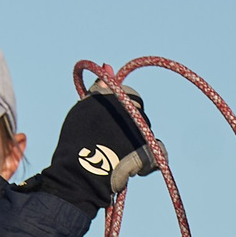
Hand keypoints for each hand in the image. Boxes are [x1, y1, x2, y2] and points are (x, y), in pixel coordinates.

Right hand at [46, 88, 159, 209]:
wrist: (80, 172)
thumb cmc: (77, 141)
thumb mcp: (84, 108)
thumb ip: (99, 89)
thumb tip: (108, 65)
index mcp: (115, 96)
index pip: (128, 96)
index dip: (118, 110)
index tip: (107, 125)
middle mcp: (131, 109)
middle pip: (138, 115)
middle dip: (127, 127)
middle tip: (109, 143)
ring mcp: (142, 130)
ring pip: (146, 133)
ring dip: (135, 143)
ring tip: (116, 157)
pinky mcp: (151, 150)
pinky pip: (158, 152)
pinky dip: (148, 160)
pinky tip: (133, 167)